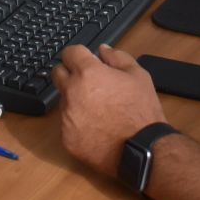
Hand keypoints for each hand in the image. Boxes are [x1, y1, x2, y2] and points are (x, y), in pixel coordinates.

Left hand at [50, 44, 166, 176]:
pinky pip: (66, 124)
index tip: (86, 60)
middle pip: (57, 73)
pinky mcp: (66, 137)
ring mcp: (66, 116)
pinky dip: (77, 123)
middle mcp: (72, 92)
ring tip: (97, 109)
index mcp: (88, 73)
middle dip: (69, 73)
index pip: (69, 53)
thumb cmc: (141, 111)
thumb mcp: (138, 75)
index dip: (79, 55)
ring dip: (74, 99)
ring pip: (63, 99)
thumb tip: (102, 50)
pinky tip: (95, 127)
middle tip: (88, 82)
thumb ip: (117, 57)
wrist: (141, 149)